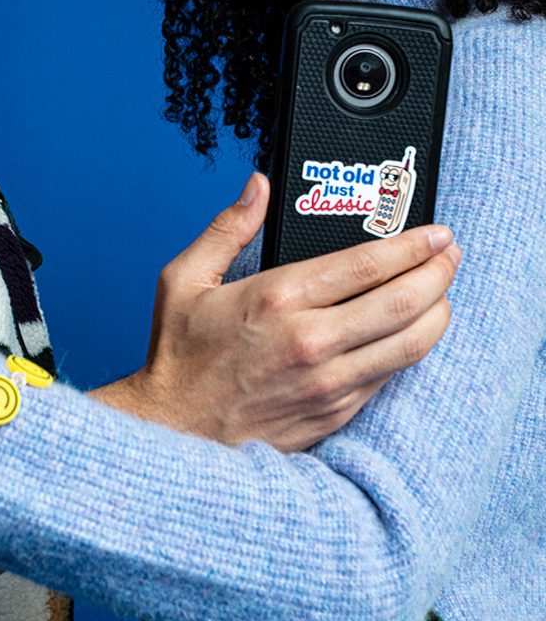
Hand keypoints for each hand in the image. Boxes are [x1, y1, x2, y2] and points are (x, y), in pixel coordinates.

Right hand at [93, 172, 459, 451]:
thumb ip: (227, 227)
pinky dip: (411, 349)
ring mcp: (328, 381)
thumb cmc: (177, 359)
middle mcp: (310, 341)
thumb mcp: (184, 279)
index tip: (436, 232)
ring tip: (444, 291)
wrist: (171, 433)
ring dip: (439, 311)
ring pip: (411, 343)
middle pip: (405, 300)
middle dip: (440, 271)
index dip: (414, 243)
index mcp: (277, 299)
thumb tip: (258, 186)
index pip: (369, 263)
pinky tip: (412, 332)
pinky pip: (390, 375)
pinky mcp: (335, 412)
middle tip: (450, 255)